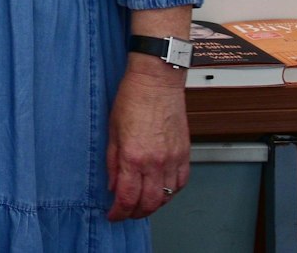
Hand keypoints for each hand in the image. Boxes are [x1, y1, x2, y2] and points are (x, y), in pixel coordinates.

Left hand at [105, 61, 189, 221]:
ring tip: (142, 204)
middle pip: (149, 203)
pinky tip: (162, 191)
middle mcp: (155, 162)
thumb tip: (112, 185)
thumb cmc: (132, 99)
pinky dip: (171, 193)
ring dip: (154, 205)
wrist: (157, 82)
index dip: (118, 212)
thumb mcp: (112, 131)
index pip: (126, 197)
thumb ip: (112, 162)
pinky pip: (181, 183)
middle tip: (126, 213)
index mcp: (133, 156)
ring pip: (167, 197)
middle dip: (135, 213)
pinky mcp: (185, 154)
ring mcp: (173, 159)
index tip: (113, 215)